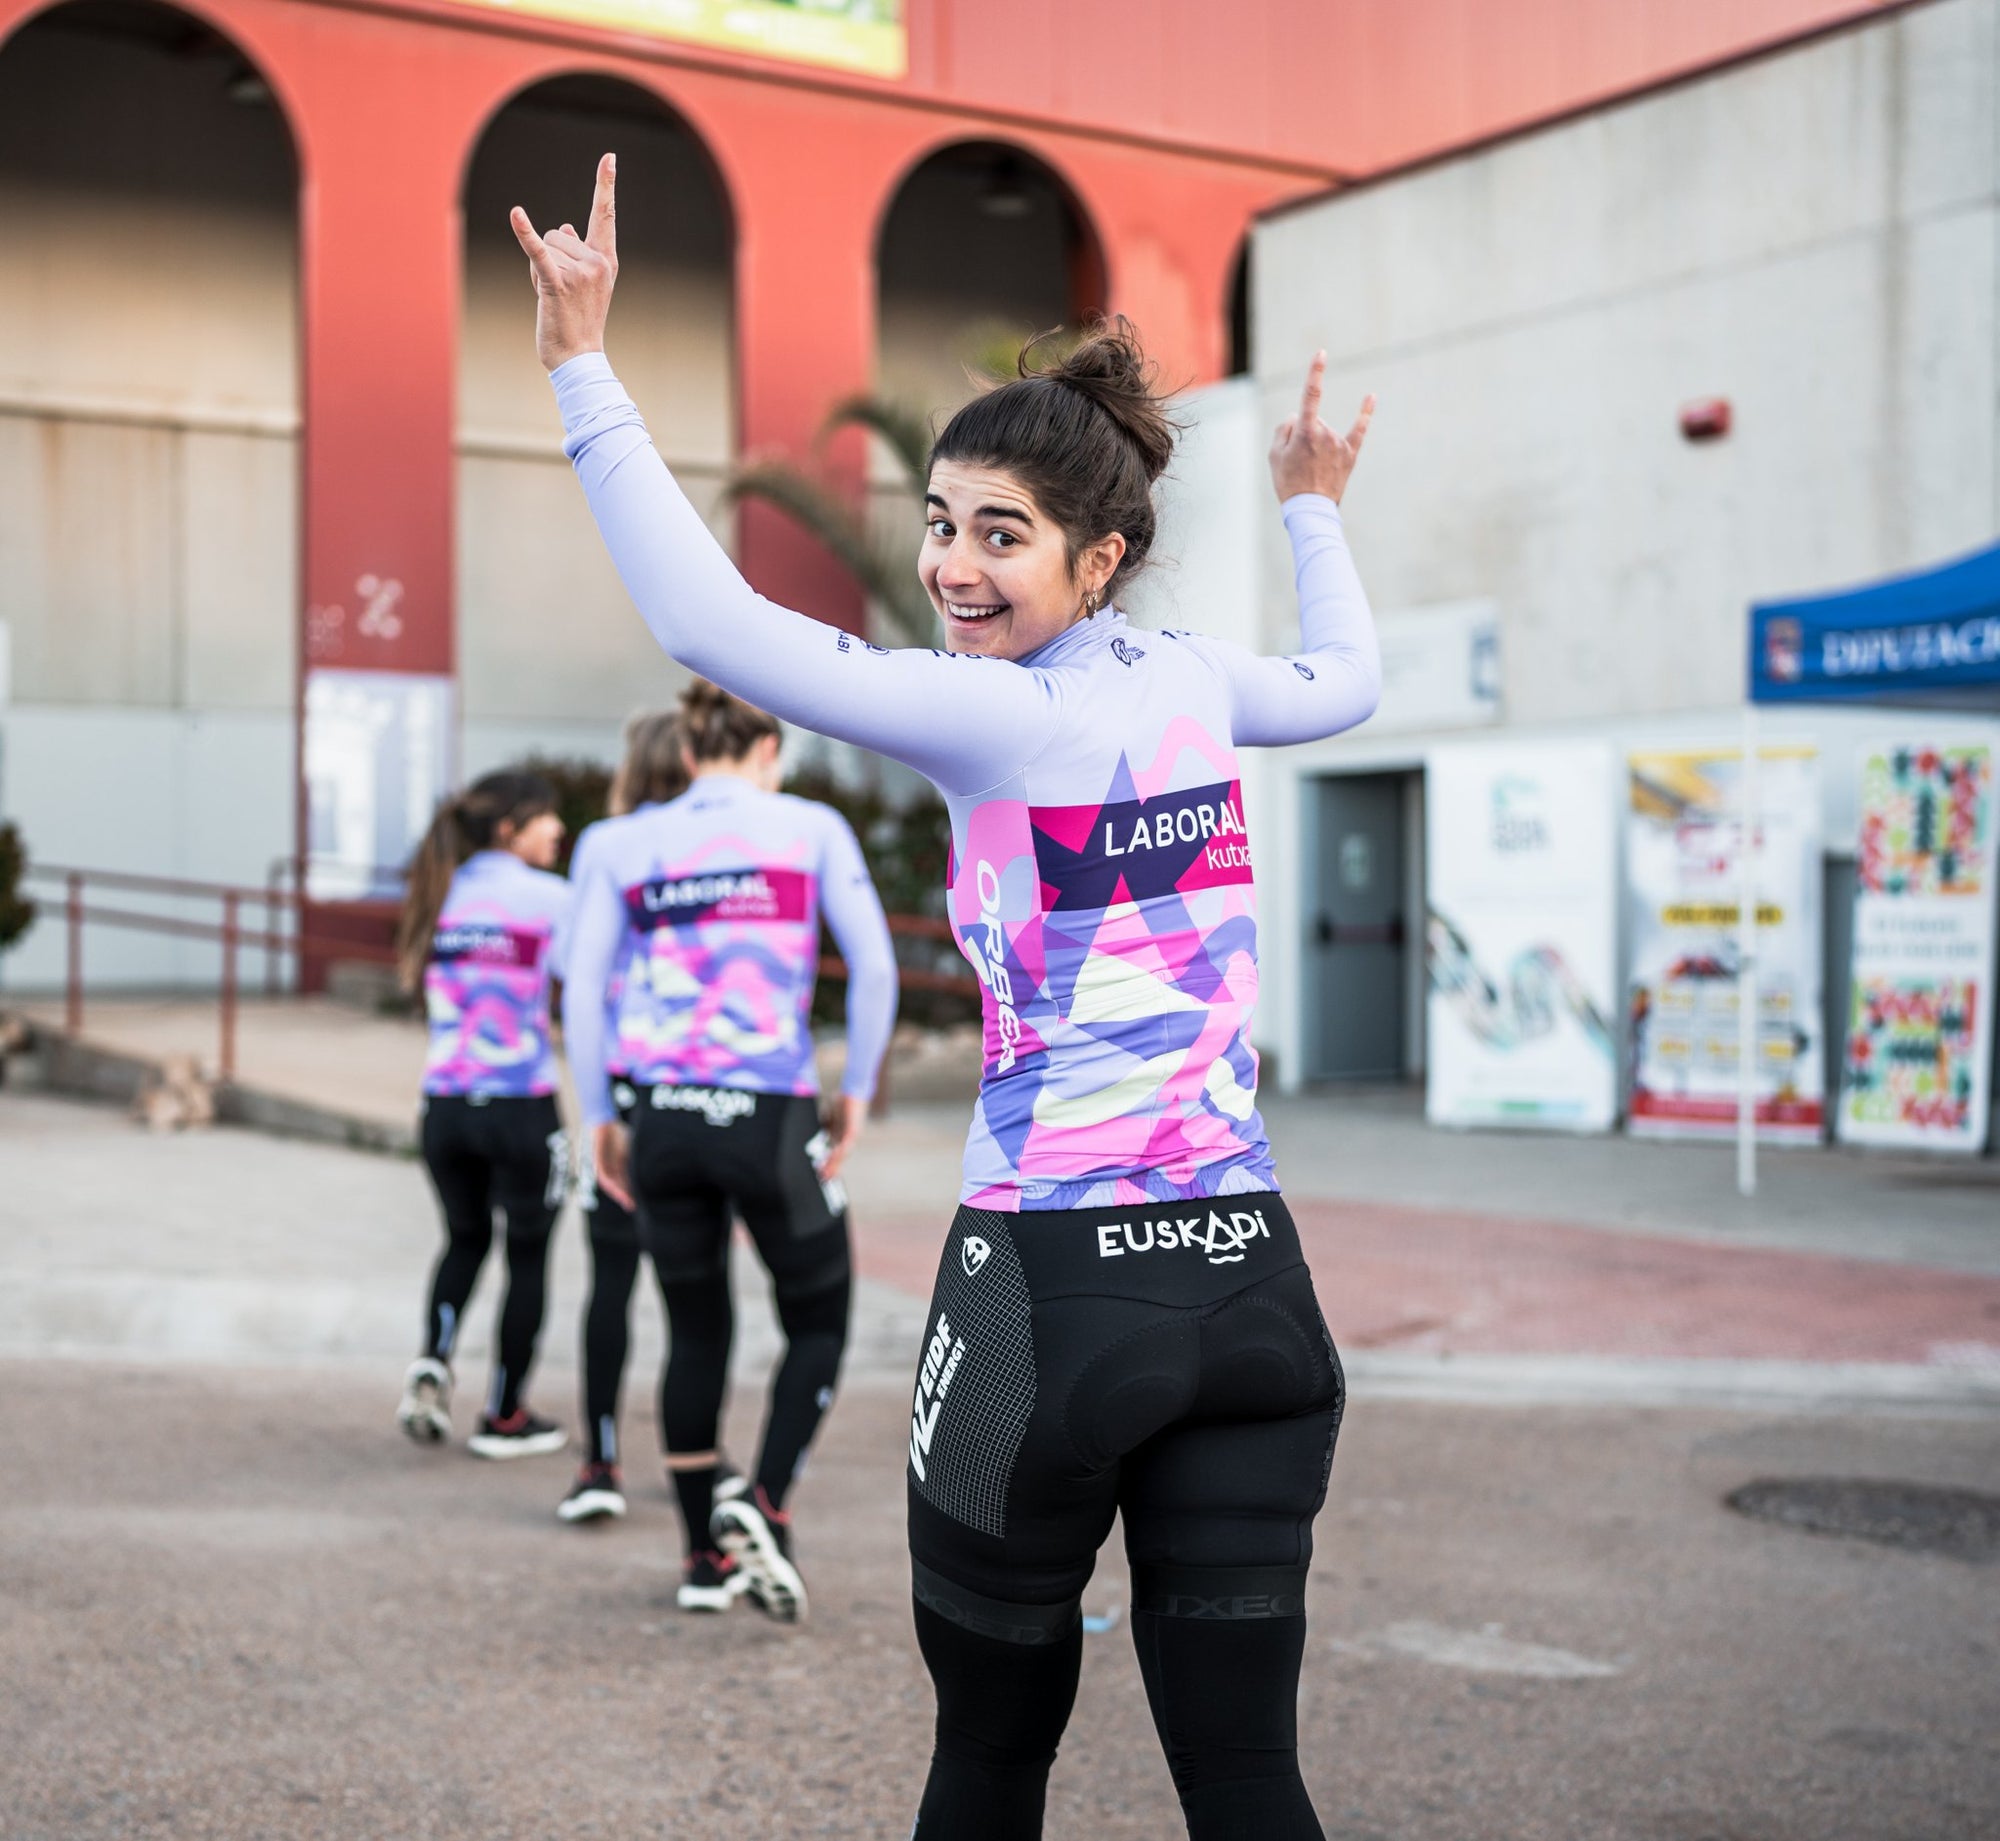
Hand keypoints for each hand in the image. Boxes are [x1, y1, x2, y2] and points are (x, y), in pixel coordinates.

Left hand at [510, 152, 618, 372]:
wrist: (578, 358)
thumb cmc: (578, 322)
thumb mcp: (585, 284)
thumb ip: (578, 251)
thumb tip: (568, 224)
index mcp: (606, 260)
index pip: (605, 215)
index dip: (606, 185)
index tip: (609, 158)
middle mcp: (597, 262)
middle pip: (557, 233)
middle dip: (549, 257)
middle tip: (561, 292)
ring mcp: (579, 273)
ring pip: (543, 246)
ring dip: (538, 270)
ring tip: (552, 297)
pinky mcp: (558, 283)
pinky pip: (538, 251)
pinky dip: (525, 234)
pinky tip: (516, 213)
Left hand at [592, 1120, 632, 1210]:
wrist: (606, 1123)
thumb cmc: (619, 1134)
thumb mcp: (632, 1148)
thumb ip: (639, 1158)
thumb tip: (658, 1165)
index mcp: (620, 1168)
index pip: (626, 1183)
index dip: (632, 1193)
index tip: (639, 1203)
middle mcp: (611, 1169)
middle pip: (617, 1186)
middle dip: (624, 1196)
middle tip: (632, 1205)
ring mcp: (604, 1166)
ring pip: (609, 1183)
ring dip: (616, 1191)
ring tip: (624, 1198)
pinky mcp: (597, 1160)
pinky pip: (602, 1173)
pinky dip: (608, 1180)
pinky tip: (613, 1185)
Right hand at [816, 1094, 867, 1182]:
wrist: (853, 1089)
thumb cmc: (842, 1101)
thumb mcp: (829, 1116)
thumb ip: (824, 1127)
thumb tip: (816, 1134)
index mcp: (842, 1135)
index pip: (835, 1153)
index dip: (830, 1163)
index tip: (822, 1172)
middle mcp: (849, 1137)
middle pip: (840, 1157)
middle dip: (832, 1168)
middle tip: (824, 1178)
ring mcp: (852, 1134)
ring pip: (843, 1153)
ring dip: (834, 1163)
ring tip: (827, 1172)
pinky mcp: (854, 1129)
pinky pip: (846, 1143)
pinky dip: (839, 1151)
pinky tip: (833, 1157)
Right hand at [1269, 351, 1373, 505]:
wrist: (1310, 510)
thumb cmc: (1288, 483)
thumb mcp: (1274, 455)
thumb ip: (1284, 429)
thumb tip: (1297, 416)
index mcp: (1306, 431)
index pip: (1311, 395)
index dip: (1316, 372)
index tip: (1322, 353)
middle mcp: (1326, 433)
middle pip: (1314, 421)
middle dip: (1305, 435)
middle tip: (1298, 463)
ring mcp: (1340, 443)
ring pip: (1326, 431)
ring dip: (1318, 443)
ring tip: (1312, 469)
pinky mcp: (1350, 454)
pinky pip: (1358, 429)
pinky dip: (1365, 413)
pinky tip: (1371, 396)